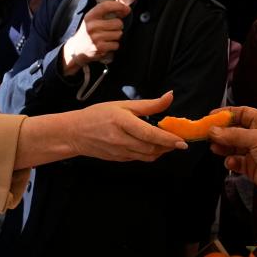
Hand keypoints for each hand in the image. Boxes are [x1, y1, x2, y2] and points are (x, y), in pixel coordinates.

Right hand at [61, 0, 127, 74]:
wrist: (77, 49)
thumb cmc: (88, 32)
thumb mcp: (91, 20)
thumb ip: (104, 13)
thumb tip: (124, 9)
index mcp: (90, 16)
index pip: (106, 6)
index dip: (119, 6)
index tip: (127, 9)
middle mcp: (92, 26)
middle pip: (118, 23)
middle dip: (118, 26)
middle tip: (112, 29)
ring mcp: (96, 38)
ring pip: (119, 34)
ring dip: (116, 36)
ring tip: (107, 37)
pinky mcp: (100, 48)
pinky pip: (116, 44)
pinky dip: (113, 45)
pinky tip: (106, 45)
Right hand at [69, 92, 187, 161]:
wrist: (74, 133)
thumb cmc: (98, 115)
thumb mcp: (122, 104)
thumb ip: (148, 104)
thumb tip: (170, 96)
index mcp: (122, 122)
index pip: (149, 134)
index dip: (167, 139)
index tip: (182, 142)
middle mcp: (120, 140)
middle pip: (151, 148)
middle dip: (168, 146)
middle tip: (178, 140)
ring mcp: (119, 152)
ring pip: (147, 156)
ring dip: (161, 151)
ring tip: (168, 144)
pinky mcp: (118, 160)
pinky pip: (139, 159)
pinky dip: (149, 154)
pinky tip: (152, 146)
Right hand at [208, 106, 256, 203]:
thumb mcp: (256, 138)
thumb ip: (233, 134)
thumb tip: (213, 130)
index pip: (242, 113)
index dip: (226, 114)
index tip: (211, 116)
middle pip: (235, 129)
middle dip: (221, 132)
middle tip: (207, 134)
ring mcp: (254, 152)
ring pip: (233, 146)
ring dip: (223, 147)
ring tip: (214, 147)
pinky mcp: (251, 167)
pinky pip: (236, 161)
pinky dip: (231, 162)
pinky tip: (231, 162)